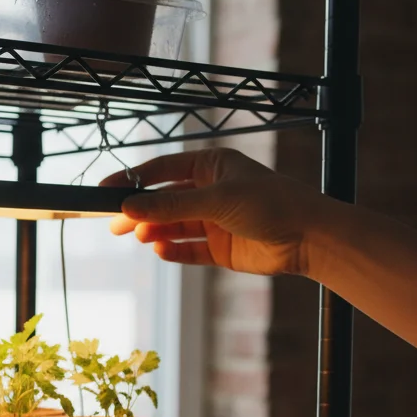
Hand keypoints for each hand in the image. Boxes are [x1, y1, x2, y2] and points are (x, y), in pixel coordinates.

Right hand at [100, 148, 334, 276]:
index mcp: (211, 166)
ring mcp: (214, 221)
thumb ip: (170, 204)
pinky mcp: (220, 248)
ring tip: (139, 236)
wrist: (309, 237)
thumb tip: (130, 207)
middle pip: (163, 200)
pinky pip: (188, 249)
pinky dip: (173, 250)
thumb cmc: (271, 203)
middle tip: (114, 223)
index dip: (133, 180)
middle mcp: (210, 191)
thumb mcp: (216, 199)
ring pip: (173, 225)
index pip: (162, 169)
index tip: (106, 191)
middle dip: (140, 210)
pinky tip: (161, 250)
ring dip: (155, 231)